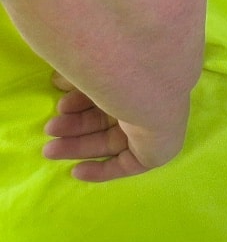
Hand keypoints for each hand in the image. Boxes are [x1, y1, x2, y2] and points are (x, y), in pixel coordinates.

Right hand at [43, 74, 181, 181]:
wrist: (149, 88)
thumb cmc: (118, 70)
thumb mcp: (91, 72)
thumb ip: (77, 77)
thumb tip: (59, 81)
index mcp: (138, 77)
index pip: (107, 92)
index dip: (81, 100)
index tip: (59, 105)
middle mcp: (149, 99)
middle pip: (107, 118)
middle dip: (75, 126)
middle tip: (50, 129)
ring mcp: (157, 124)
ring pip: (112, 140)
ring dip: (79, 146)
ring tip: (50, 149)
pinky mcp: (160, 150)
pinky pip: (128, 164)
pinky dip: (102, 170)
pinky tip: (77, 171)